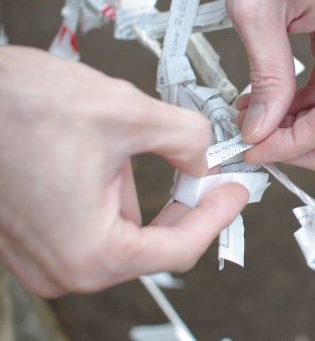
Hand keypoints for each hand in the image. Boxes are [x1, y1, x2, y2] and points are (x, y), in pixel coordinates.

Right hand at [0, 46, 247, 296]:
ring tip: (134, 151)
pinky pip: (91, 223)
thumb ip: (185, 140)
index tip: (234, 192)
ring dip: (142, 193)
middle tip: (208, 170)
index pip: (178, 249)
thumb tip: (203, 157)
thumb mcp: (128, 114)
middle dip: (183, 204)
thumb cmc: (17, 106)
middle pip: (151, 245)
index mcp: (88, 252)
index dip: (216, 217)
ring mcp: (42, 256)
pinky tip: (105, 159)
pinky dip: (112, 194)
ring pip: (122, 231)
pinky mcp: (31, 237)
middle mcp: (62, 267)